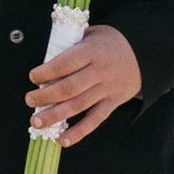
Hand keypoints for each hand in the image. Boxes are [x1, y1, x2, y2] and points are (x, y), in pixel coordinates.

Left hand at [27, 23, 140, 150]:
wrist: (143, 53)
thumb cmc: (111, 42)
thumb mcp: (91, 34)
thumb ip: (70, 45)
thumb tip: (45, 61)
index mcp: (92, 51)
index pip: (65, 64)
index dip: (46, 72)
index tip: (33, 77)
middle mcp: (99, 72)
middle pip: (69, 88)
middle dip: (45, 96)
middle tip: (30, 100)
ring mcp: (107, 89)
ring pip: (78, 106)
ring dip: (55, 116)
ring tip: (37, 122)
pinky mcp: (113, 103)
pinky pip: (94, 120)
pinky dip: (78, 132)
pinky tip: (62, 140)